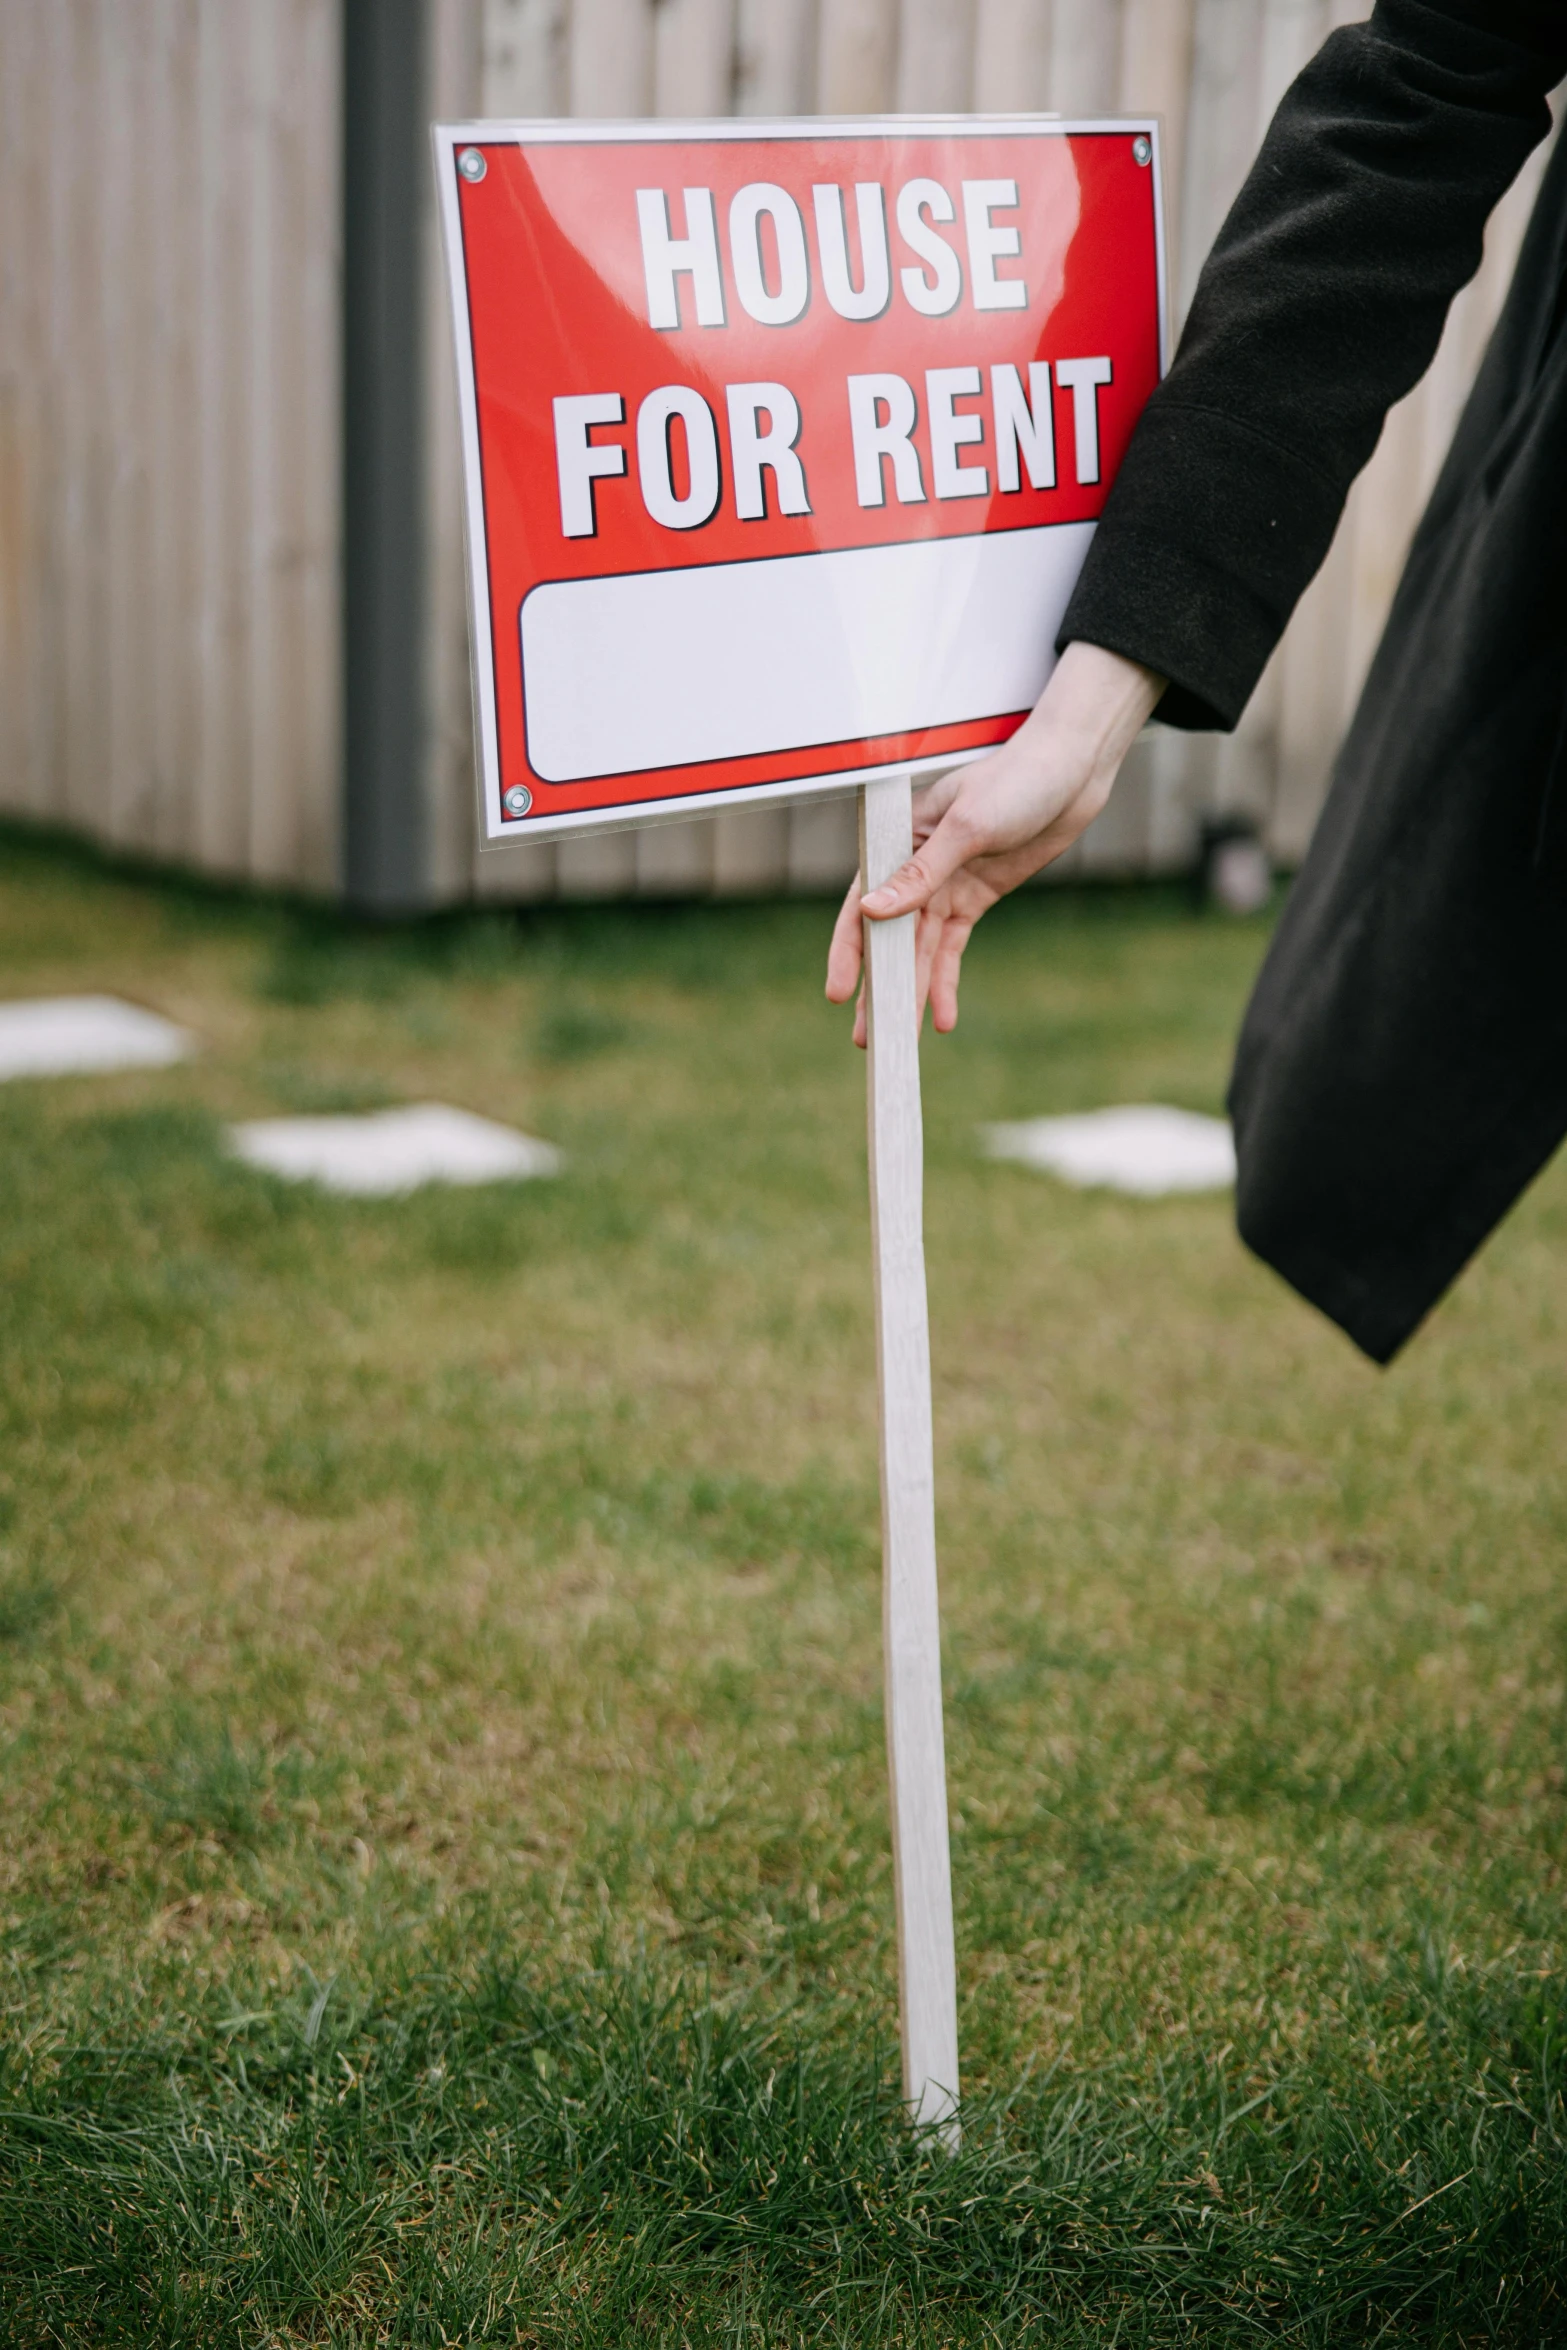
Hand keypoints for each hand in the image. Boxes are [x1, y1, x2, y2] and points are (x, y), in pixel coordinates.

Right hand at [825, 642, 1164, 1045]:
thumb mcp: (968, 826)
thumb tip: (872, 913)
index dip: (849, 952)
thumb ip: (921, 872)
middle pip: (889, 938)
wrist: (1072, 771)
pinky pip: (952, 949)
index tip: (839, 994)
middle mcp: (915, 866)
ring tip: (902, 1042)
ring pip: (920, 951)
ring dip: (911, 994)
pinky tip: (943, 1018)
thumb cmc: (1017, 780)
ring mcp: (946, 884)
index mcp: (898, 839)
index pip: (862, 905)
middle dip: (880, 988)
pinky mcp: (975, 898)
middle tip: (869, 1039)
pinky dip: (946, 982)